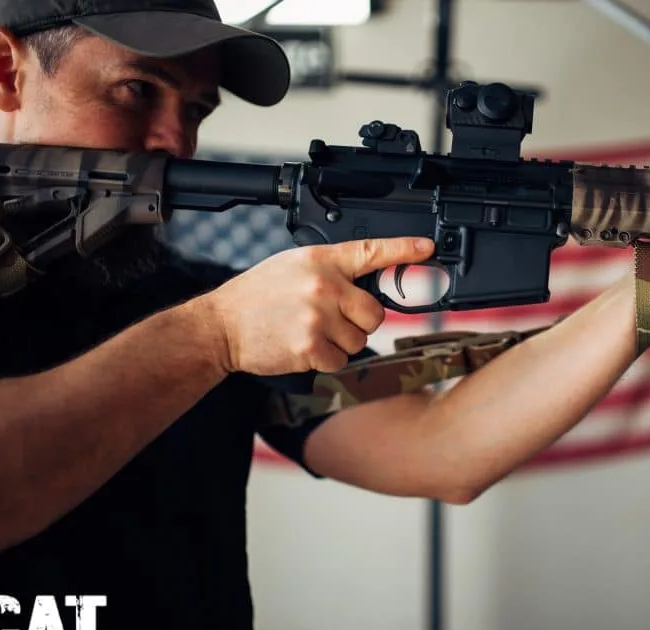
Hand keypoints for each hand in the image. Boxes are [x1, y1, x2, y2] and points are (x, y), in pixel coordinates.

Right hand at [200, 237, 434, 375]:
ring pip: (360, 341)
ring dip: (340, 343)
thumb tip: (368, 284)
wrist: (222, 325)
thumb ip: (332, 271)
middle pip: (375, 313)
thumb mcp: (295, 267)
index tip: (427, 248)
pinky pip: (340, 361)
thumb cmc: (258, 296)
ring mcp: (317, 317)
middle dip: (360, 322)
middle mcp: (323, 285)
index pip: (372, 251)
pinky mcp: (311, 347)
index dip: (404, 250)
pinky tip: (302, 347)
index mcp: (321, 261)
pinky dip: (325, 360)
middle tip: (331, 320)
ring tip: (309, 331)